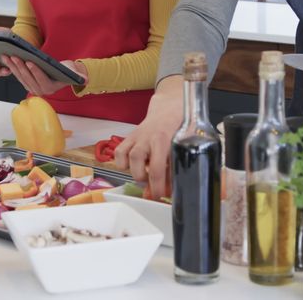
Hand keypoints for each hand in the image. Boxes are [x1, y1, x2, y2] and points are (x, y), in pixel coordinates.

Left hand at [4, 56, 86, 95]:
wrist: (64, 75)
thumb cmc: (69, 72)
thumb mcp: (75, 72)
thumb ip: (80, 76)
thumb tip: (86, 79)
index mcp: (51, 89)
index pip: (42, 81)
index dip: (36, 72)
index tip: (30, 62)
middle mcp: (40, 91)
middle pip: (29, 79)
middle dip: (21, 67)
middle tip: (15, 56)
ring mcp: (32, 88)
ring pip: (21, 77)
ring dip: (13, 67)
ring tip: (7, 56)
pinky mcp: (26, 83)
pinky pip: (18, 76)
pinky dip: (12, 67)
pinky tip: (7, 58)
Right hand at [114, 75, 182, 197]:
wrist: (170, 107)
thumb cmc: (180, 128)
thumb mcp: (184, 145)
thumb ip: (175, 166)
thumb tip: (168, 190)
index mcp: (164, 139)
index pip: (158, 168)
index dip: (157, 186)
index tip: (159, 195)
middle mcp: (147, 137)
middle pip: (137, 162)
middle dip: (143, 178)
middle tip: (152, 183)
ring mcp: (137, 137)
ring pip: (125, 157)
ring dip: (133, 171)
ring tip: (144, 173)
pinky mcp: (130, 137)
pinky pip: (119, 152)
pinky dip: (122, 163)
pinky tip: (134, 165)